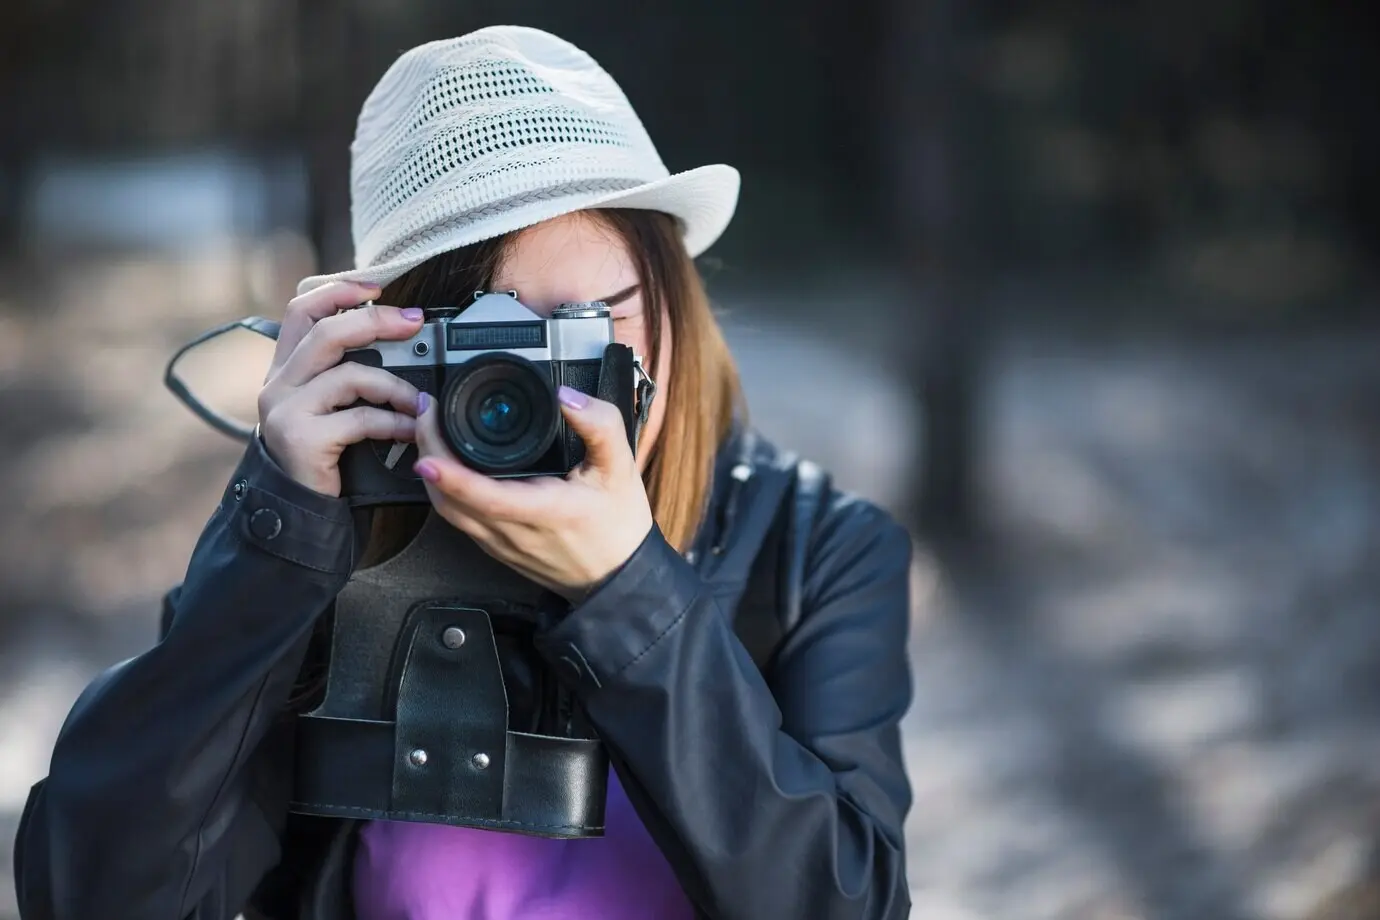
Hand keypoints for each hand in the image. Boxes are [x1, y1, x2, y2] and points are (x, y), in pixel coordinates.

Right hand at [258, 280, 425, 496]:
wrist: (297, 508)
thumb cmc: (321, 453)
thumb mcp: (326, 406)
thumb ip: (343, 372)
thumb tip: (396, 338)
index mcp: (284, 368)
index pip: (301, 310)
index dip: (337, 291)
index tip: (376, 286)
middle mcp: (278, 384)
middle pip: (327, 333)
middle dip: (376, 321)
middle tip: (414, 322)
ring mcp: (286, 410)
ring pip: (350, 375)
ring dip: (396, 386)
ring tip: (420, 401)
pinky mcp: (303, 439)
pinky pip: (360, 418)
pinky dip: (394, 422)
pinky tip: (410, 429)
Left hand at [412, 386, 654, 599]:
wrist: (618, 576)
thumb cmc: (618, 525)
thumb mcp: (621, 469)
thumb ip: (600, 426)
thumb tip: (567, 396)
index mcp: (545, 512)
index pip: (486, 497)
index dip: (452, 475)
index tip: (429, 449)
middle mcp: (515, 533)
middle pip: (452, 500)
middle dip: (428, 453)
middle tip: (425, 412)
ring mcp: (501, 544)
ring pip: (449, 511)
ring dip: (431, 472)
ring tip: (428, 430)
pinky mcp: (496, 548)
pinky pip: (459, 519)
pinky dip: (444, 489)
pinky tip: (444, 464)